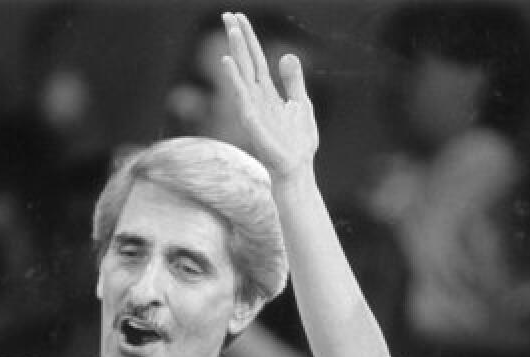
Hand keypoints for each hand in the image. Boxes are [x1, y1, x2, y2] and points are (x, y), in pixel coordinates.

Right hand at [219, 11, 317, 182]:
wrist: (298, 168)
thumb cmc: (298, 141)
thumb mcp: (301, 103)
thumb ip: (293, 81)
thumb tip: (286, 54)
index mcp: (267, 92)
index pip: (255, 59)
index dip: (248, 38)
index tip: (239, 17)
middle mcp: (257, 98)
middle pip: (245, 62)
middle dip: (238, 38)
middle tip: (228, 14)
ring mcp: (254, 109)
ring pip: (242, 75)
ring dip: (236, 51)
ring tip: (233, 31)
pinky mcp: (254, 123)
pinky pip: (242, 97)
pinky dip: (234, 80)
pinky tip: (228, 63)